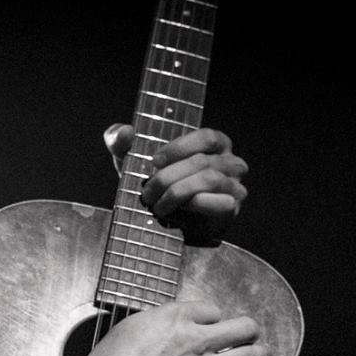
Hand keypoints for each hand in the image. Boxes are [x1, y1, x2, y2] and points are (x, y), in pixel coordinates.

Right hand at [67, 298, 267, 355]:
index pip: (211, 309)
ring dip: (258, 353)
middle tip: (250, 332)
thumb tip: (166, 327)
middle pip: (242, 328)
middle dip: (249, 329)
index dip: (212, 316)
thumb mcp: (128, 329)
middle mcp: (196, 340)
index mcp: (175, 318)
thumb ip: (156, 325)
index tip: (211, 322)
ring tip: (262, 353)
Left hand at [103, 124, 249, 244]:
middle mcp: (231, 162)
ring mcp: (235, 186)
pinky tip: (177, 212)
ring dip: (177, 192)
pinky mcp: (231, 210)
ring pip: (209, 180)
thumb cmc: (152, 184)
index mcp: (216, 144)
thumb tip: (126, 131)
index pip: (206, 137)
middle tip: (147, 192)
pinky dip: (195, 205)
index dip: (179, 148)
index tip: (153, 161)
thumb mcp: (131, 160)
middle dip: (168, 177)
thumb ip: (120, 141)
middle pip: (202, 161)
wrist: (163, 223)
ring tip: (157, 205)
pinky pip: (220, 203)